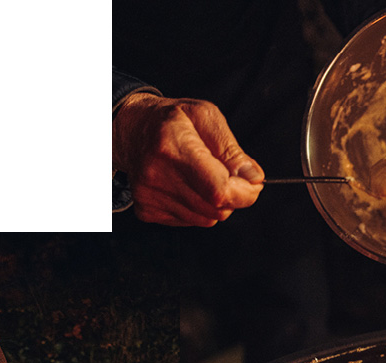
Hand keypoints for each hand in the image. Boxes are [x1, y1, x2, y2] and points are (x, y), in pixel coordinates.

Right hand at [113, 92, 264, 225]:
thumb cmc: (172, 120)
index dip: (243, 193)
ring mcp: (149, 196)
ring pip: (206, 219)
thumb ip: (232, 150)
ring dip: (214, 203)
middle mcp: (156, 174)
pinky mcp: (147, 211)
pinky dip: (197, 208)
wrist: (132, 130)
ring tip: (202, 176)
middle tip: (227, 175)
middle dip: (232, 196)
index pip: (218, 190)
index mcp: (172, 145)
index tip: (252, 183)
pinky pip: (190, 221)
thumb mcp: (206, 117)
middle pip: (216, 209)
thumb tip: (254, 178)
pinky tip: (186, 185)